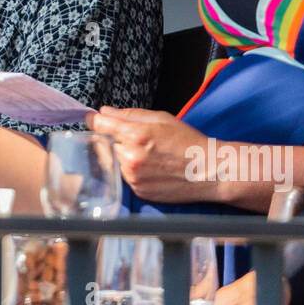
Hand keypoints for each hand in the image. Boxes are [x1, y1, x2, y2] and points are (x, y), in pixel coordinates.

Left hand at [86, 106, 217, 202]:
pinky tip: (149, 167)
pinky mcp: (138, 191)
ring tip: (145, 153)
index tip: (94, 119)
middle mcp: (130, 158)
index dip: (94, 120)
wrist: (209, 171)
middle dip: (109, 138)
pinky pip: (124, 176)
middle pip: (102, 143)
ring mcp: (133, 177)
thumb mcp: (161, 118)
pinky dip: (130, 170)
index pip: (98, 125)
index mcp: (135, 135)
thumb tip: (103, 112)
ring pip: (112, 161)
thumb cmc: (187, 141)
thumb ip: (128, 114)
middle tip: (128, 137)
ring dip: (120, 155)